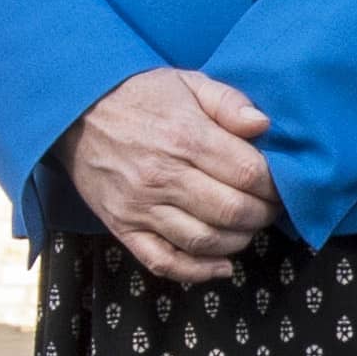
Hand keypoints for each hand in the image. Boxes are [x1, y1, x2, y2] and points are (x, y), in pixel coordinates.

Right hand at [61, 68, 279, 282]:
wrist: (75, 112)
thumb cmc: (141, 96)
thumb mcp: (189, 83)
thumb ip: (230, 103)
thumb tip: (264, 125)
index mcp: (186, 138)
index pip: (249, 175)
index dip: (275, 185)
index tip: (281, 185)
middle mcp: (163, 177)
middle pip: (231, 211)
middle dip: (262, 215)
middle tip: (269, 209)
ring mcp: (140, 206)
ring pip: (203, 241)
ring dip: (237, 242)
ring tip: (247, 228)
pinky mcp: (122, 226)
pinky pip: (162, 262)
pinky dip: (197, 272)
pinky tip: (222, 266)